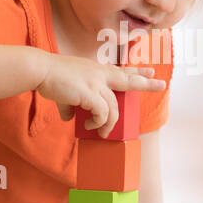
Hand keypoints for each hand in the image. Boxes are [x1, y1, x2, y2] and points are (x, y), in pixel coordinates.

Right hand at [36, 53, 165, 137]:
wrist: (40, 69)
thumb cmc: (51, 76)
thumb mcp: (67, 88)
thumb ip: (70, 103)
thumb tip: (68, 117)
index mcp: (97, 70)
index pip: (122, 71)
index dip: (137, 72)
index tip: (150, 71)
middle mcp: (100, 74)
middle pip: (129, 80)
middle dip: (146, 83)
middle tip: (162, 85)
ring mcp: (96, 83)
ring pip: (114, 108)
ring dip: (109, 124)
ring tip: (103, 133)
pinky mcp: (89, 94)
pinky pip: (102, 113)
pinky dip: (98, 123)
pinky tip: (89, 127)